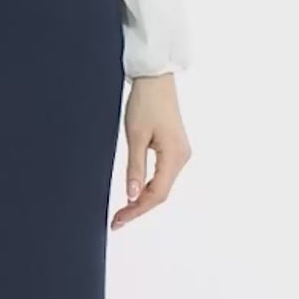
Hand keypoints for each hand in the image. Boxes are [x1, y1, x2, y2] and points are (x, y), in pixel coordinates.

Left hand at [110, 72, 190, 229]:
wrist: (155, 78)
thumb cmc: (146, 102)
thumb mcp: (136, 135)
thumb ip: (135, 167)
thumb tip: (131, 195)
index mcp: (174, 156)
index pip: (156, 194)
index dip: (137, 210)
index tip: (119, 220)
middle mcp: (182, 157)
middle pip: (160, 192)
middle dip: (139, 207)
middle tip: (117, 220)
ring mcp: (180, 153)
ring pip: (162, 185)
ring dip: (143, 198)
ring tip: (122, 209)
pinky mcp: (174, 147)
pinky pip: (162, 174)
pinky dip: (148, 185)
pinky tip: (134, 191)